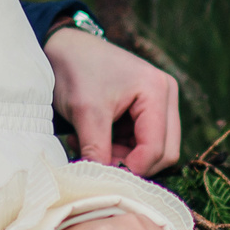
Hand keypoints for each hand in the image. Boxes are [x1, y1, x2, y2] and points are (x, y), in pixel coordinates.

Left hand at [43, 26, 181, 172]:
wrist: (63, 46)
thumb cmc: (75, 70)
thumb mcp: (85, 112)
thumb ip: (97, 149)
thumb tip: (102, 183)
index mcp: (157, 90)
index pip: (157, 148)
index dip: (132, 168)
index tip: (102, 175)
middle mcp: (166, 95)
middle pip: (165, 152)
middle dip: (131, 164)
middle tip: (96, 159)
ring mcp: (160, 102)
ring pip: (154, 151)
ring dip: (122, 157)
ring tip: (87, 145)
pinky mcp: (148, 109)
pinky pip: (142, 143)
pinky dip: (119, 148)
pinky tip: (93, 138)